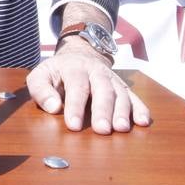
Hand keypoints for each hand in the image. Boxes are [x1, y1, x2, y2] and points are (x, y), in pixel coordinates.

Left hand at [27, 38, 149, 133]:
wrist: (79, 55)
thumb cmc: (57, 72)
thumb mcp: (41, 75)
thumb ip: (41, 90)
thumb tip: (52, 107)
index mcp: (74, 68)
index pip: (76, 86)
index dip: (75, 106)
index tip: (74, 125)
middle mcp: (96, 72)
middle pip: (102, 89)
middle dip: (103, 110)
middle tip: (102, 130)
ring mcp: (112, 79)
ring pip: (120, 93)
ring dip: (123, 111)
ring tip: (121, 129)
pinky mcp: (123, 87)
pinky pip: (134, 97)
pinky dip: (140, 108)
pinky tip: (142, 122)